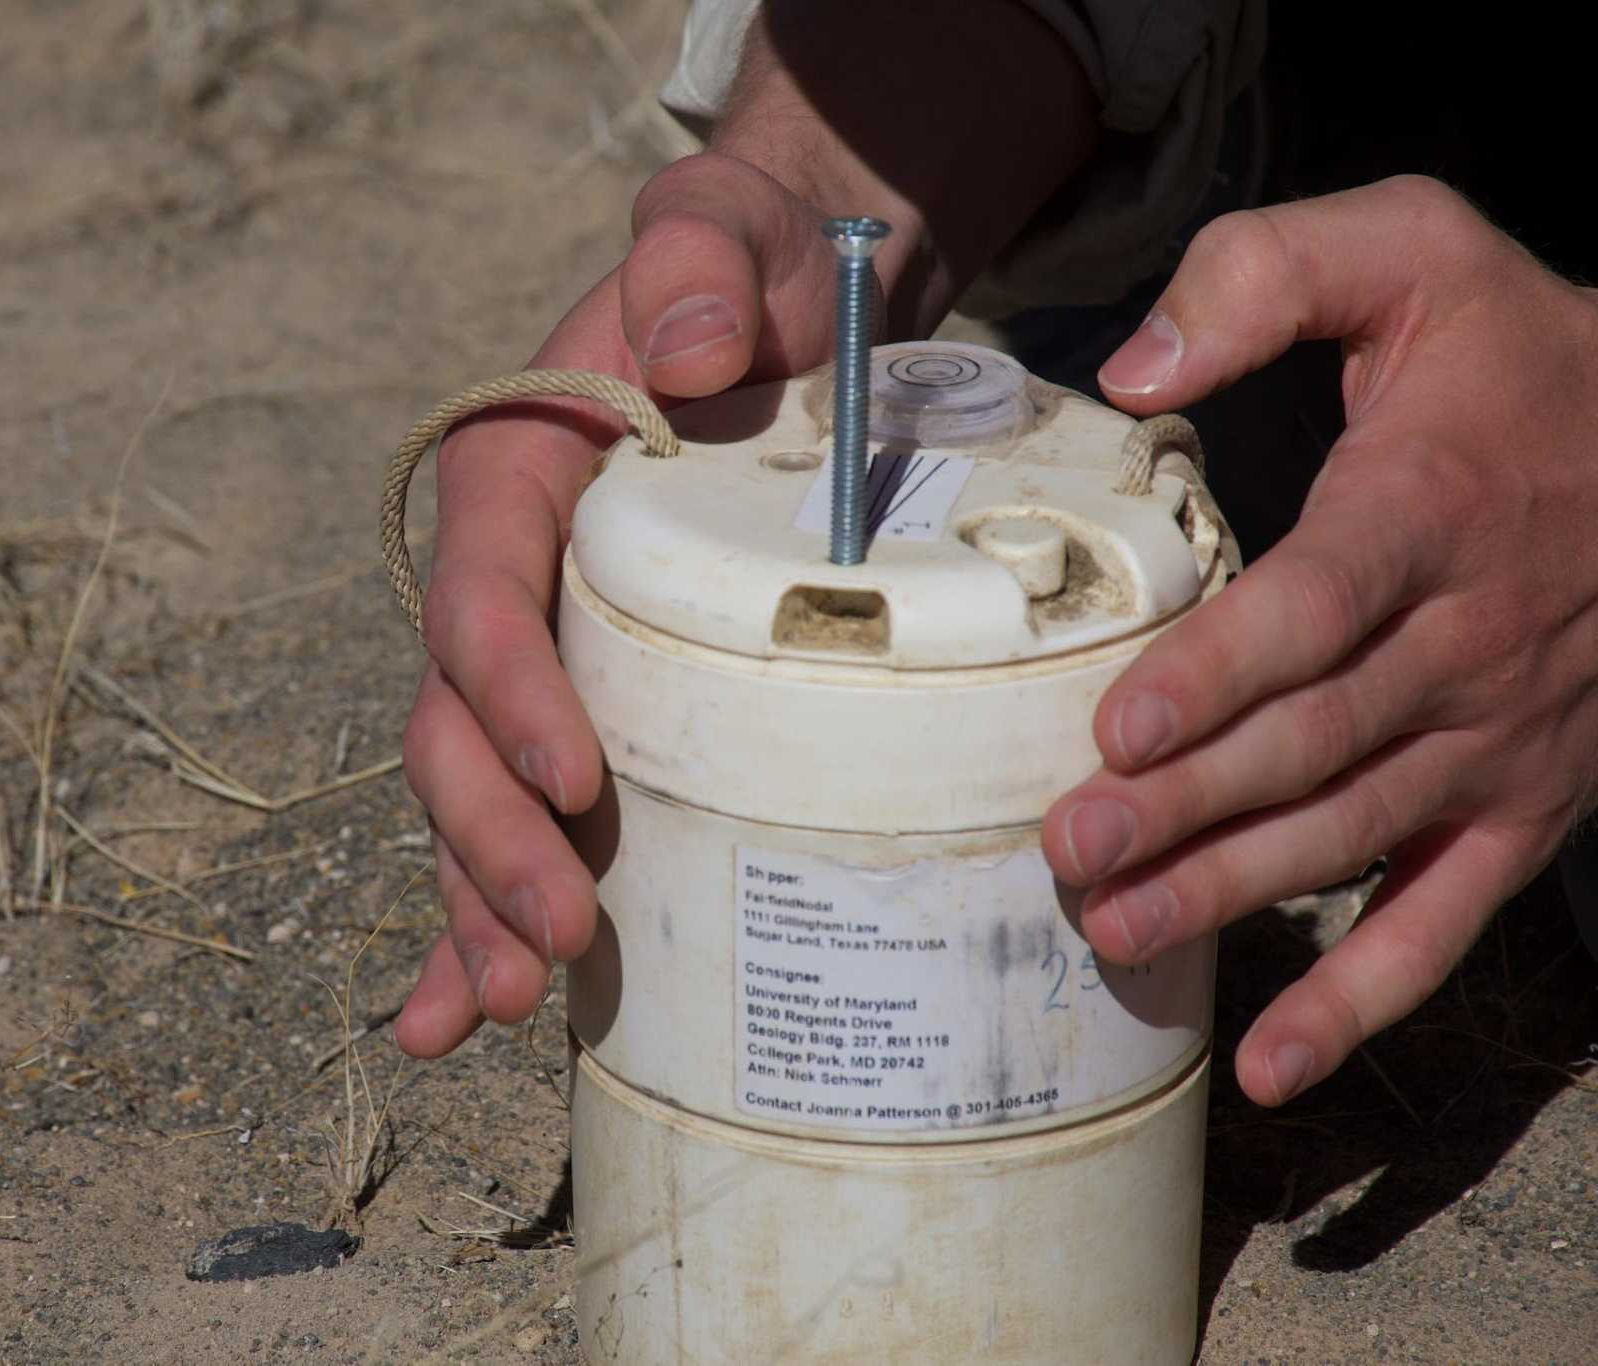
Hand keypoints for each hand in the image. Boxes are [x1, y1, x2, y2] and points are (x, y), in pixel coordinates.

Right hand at [393, 3, 1098, 1058]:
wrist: (770, 325)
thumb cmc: (748, 282)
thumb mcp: (732, 236)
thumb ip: (703, 256)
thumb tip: (692, 346)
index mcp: (513, 476)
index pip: (484, 596)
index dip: (508, 691)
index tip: (570, 776)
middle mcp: (500, 581)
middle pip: (455, 727)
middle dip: (489, 842)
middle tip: (557, 937)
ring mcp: (531, 659)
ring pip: (469, 799)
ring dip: (475, 906)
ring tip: (504, 1009)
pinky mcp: (577, 710)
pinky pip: (516, 818)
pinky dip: (485, 913)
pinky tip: (477, 1010)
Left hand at [1040, 176, 1597, 1105]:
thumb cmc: (1513, 351)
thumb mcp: (1411, 252)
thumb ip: (1266, 273)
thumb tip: (1133, 372)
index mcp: (1430, 511)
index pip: (1319, 606)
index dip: (1222, 673)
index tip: (1120, 727)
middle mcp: (1470, 642)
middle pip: (1314, 741)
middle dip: (1186, 805)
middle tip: (1069, 849)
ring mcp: (1499, 739)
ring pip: (1353, 835)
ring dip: (1234, 893)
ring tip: (1114, 930)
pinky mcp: (1517, 804)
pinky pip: (1442, 918)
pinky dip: (1360, 998)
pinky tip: (1270, 1064)